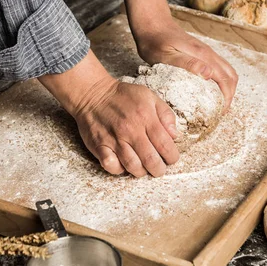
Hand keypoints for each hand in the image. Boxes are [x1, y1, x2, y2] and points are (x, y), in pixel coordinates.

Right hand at [39, 51, 179, 177]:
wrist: (92, 93)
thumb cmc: (123, 97)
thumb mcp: (150, 97)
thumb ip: (166, 115)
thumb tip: (174, 135)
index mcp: (146, 117)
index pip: (166, 145)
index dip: (172, 157)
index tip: (170, 158)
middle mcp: (130, 130)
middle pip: (151, 160)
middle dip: (159, 169)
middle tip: (159, 168)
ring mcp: (114, 139)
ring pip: (133, 166)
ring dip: (141, 171)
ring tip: (143, 168)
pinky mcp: (99, 146)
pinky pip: (112, 166)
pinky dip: (119, 169)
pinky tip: (123, 164)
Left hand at [122, 0, 238, 110]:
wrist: (152, 24)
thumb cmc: (155, 42)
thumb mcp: (167, 56)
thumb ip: (187, 64)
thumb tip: (209, 74)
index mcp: (203, 56)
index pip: (225, 79)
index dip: (226, 98)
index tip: (219, 113)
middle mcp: (209, 53)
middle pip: (231, 76)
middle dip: (229, 95)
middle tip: (220, 112)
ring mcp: (207, 52)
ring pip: (227, 71)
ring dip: (227, 88)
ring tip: (218, 104)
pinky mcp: (202, 53)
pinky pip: (219, 68)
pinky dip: (221, 81)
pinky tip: (210, 90)